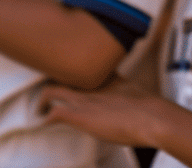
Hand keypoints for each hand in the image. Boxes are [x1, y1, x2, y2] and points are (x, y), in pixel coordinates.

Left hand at [39, 75, 163, 147]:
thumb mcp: (136, 93)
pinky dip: (46, 117)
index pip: (84, 69)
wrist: (150, 117)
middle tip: (49, 88)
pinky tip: (42, 122)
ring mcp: (85, 100)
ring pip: (54, 90)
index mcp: (107, 78)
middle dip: (54, 80)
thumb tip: (131, 98)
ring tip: (41, 105)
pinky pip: (55, 113)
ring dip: (45, 99)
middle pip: (64, 74)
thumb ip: (127, 92)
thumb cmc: (149, 109)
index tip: (69, 76)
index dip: (74, 73)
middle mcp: (93, 86)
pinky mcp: (80, 116)